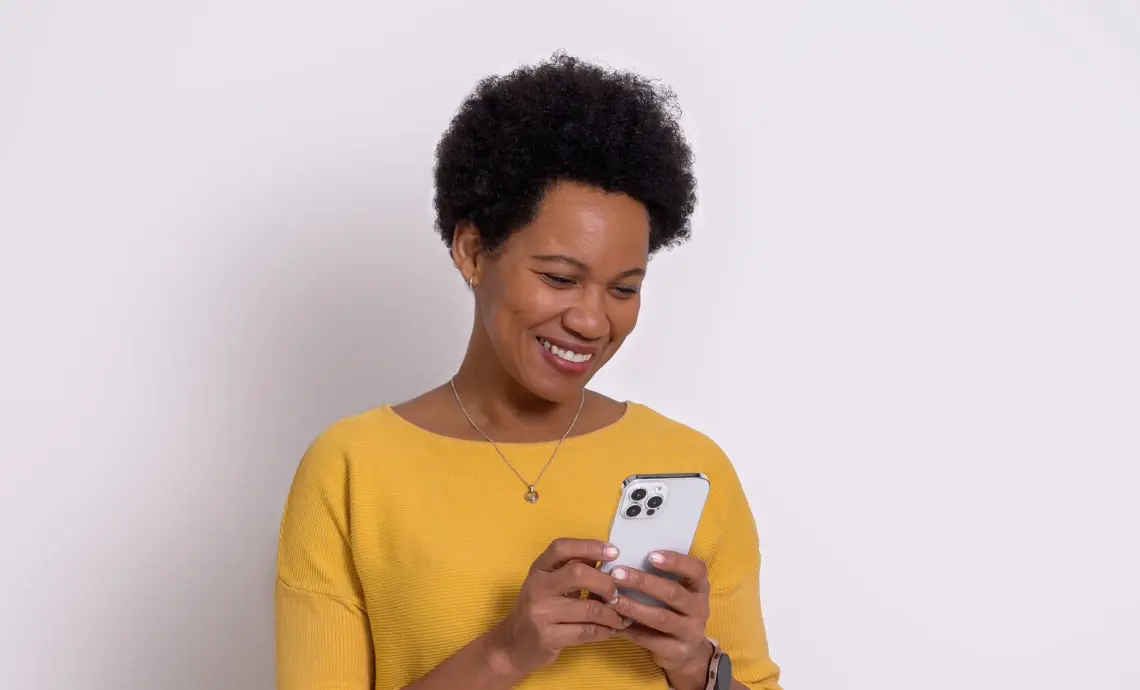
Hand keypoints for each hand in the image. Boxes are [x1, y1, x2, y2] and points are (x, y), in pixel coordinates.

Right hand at [486, 538, 629, 676]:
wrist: (511, 646)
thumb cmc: (537, 610)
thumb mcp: (548, 585)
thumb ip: (572, 570)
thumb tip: (605, 558)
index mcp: (539, 569)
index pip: (562, 548)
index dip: (590, 546)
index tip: (614, 553)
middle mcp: (538, 587)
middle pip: (578, 574)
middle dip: (606, 583)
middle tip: (617, 594)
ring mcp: (541, 613)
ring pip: (588, 608)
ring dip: (611, 614)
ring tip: (621, 618)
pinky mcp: (548, 637)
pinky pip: (586, 632)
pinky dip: (605, 631)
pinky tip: (610, 631)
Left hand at [609, 551, 714, 689]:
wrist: (687, 652)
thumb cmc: (674, 610)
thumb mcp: (677, 591)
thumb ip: (661, 576)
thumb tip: (625, 557)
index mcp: (700, 588)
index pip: (696, 570)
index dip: (676, 561)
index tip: (651, 555)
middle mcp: (700, 609)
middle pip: (673, 593)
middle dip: (643, 582)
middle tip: (617, 574)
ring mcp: (690, 632)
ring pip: (660, 617)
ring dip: (633, 607)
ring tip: (612, 599)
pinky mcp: (677, 652)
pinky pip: (650, 640)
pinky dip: (630, 630)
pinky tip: (613, 622)